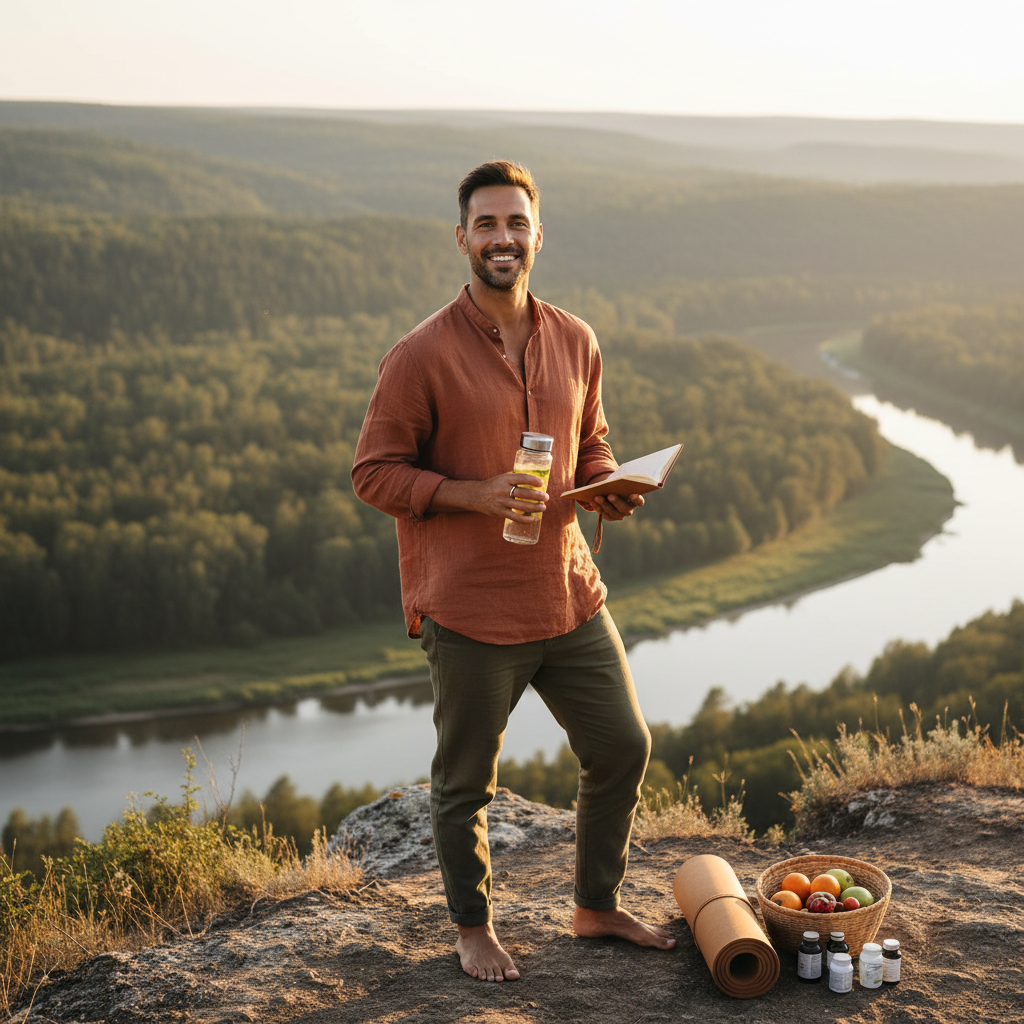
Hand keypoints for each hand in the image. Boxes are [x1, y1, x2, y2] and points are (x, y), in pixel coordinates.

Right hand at [430, 473, 548, 519]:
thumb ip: (515, 476)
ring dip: (534, 507)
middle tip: (546, 497)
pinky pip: (514, 517)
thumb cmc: (493, 485)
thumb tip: (532, 475)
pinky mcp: (500, 512)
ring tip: (543, 507)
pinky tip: (533, 518)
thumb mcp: (502, 478)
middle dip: (537, 496)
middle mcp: (503, 490)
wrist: (476, 496)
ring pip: (521, 505)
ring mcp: (501, 502)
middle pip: (523, 493)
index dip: (532, 480)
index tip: (542, 483)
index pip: (521, 478)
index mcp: (505, 479)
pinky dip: (525, 519)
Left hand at [578, 474, 643, 520]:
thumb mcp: (619, 481)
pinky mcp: (611, 517)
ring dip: (605, 505)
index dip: (637, 499)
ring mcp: (620, 515)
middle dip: (617, 502)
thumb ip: (621, 481)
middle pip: (625, 508)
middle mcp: (629, 509)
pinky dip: (598, 508)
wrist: (609, 490)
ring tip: (597, 497)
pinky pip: (605, 515)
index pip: (639, 502)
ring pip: (614, 513)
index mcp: (635, 500)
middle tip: (610, 495)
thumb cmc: (617, 484)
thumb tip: (616, 479)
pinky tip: (592, 502)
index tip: (632, 495)